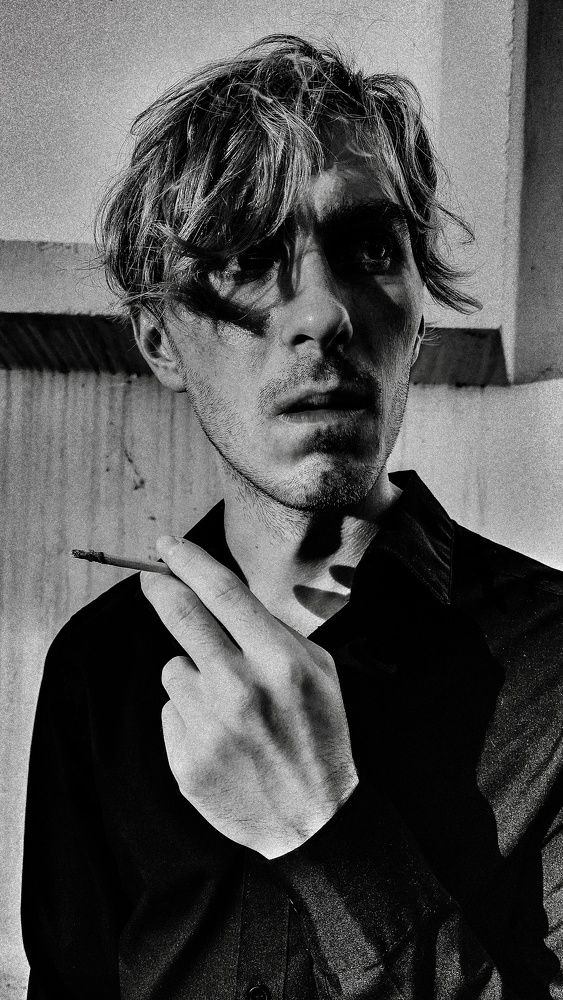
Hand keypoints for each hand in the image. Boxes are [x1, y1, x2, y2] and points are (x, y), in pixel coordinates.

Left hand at [140, 536, 357, 858]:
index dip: (188, 561)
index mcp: (278, 660)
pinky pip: (171, 711)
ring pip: (174, 669)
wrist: (315, 821)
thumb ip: (273, 633)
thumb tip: (220, 595)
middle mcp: (238, 688)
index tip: (166, 546)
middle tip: (150, 577)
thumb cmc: (320, 737)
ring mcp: (208, 726)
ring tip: (229, 708)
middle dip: (160, 588)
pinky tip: (221, 739)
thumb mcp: (319, 673)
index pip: (221, 592)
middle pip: (181, 616)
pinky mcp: (185, 759)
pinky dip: (189, 716)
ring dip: (193, 675)